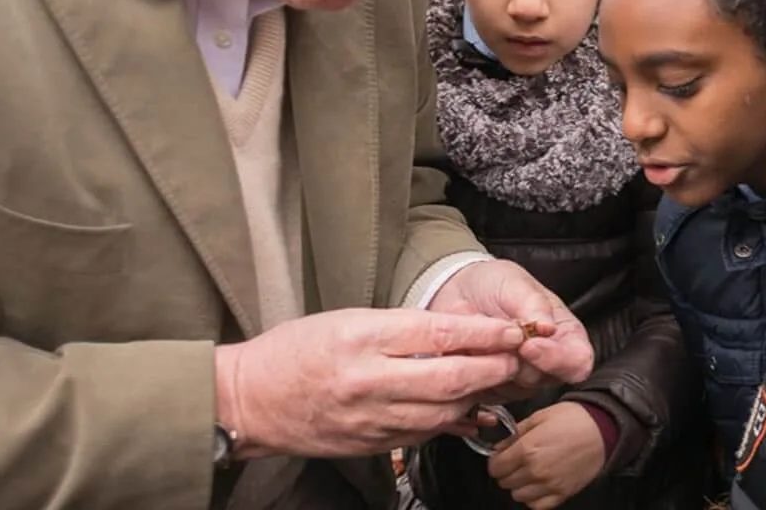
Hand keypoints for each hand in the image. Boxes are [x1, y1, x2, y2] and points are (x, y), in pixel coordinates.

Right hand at [215, 307, 525, 458]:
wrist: (249, 401)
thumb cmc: (295, 351)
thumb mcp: (346, 320)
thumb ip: (399, 329)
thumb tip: (453, 334)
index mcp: (362, 338)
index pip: (437, 333)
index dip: (483, 333)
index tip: (512, 329)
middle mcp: (369, 380)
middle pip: (449, 378)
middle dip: (492, 367)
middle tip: (516, 357)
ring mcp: (369, 418)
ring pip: (442, 413)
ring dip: (477, 398)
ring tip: (498, 382)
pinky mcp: (369, 445)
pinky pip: (423, 435)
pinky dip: (450, 423)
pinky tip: (468, 411)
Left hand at [429, 260, 593, 392]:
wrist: (461, 290)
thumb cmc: (496, 285)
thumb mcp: (515, 283)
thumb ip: (534, 304)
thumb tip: (549, 328)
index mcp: (566, 336)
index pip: (577, 363)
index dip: (557, 359)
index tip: (528, 345)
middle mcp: (547, 363)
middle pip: (544, 379)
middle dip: (517, 360)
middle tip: (496, 334)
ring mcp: (519, 380)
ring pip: (513, 389)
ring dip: (493, 363)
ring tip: (481, 335)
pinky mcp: (492, 389)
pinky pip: (485, 391)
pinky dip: (474, 370)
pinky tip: (470, 348)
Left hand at [487, 402, 606, 508]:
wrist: (603, 429)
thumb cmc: (573, 418)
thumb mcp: (539, 416)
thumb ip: (516, 434)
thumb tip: (499, 448)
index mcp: (527, 449)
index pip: (495, 467)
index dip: (496, 461)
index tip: (502, 456)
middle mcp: (535, 471)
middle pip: (505, 482)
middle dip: (507, 471)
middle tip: (517, 461)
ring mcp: (549, 485)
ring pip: (518, 496)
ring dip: (520, 485)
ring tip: (529, 472)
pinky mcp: (562, 494)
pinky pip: (537, 506)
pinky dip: (534, 498)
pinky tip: (539, 484)